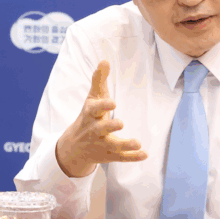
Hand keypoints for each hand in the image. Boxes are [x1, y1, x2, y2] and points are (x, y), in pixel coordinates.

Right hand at [56, 60, 147, 177]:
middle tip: (120, 123)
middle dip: (110, 126)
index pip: (94, 109)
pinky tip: (144, 154)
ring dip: (125, 145)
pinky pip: (121, 158)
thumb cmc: (88, 117)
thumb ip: (98, 80)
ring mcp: (101, 144)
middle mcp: (94, 130)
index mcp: (90, 114)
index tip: (112, 102)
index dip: (103, 106)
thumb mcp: (91, 99)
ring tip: (137, 142)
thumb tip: (105, 60)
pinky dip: (132, 157)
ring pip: (113, 146)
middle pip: (101, 129)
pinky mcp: (109, 155)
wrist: (74, 147)